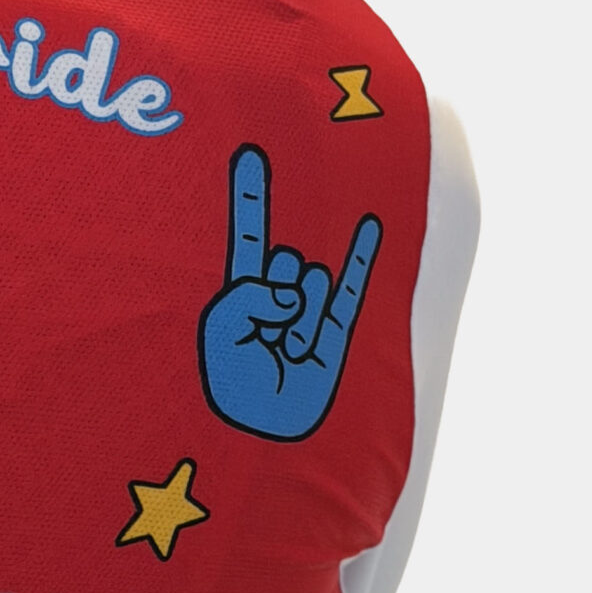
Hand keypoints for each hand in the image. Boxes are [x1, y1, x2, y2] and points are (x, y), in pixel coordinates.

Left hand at [198, 145, 380, 439]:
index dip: (252, 194)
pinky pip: (351, 291)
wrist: (259, 444)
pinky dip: (362, 256)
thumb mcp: (219, 333)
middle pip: (284, 261)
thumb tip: (298, 288)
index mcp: (237, 294)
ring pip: (312, 286)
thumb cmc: (227, 388)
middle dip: (273, 294)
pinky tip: (372, 223)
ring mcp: (304, 315)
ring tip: (283, 355)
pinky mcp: (333, 338)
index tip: (251, 148)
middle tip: (262, 337)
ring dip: (297, 321)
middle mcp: (273, 297)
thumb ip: (251, 296)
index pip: (247, 234)